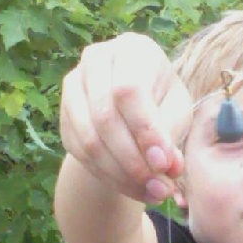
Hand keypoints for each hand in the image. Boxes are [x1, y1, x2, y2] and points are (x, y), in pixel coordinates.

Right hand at [59, 32, 191, 203]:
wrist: (133, 108)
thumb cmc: (163, 105)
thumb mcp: (178, 113)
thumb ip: (172, 135)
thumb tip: (167, 166)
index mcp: (132, 49)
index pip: (129, 90)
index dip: (146, 131)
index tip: (163, 164)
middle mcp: (96, 60)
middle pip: (105, 118)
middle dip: (134, 161)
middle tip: (159, 188)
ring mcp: (74, 87)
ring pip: (90, 140)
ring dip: (122, 175)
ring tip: (151, 193)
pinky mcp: (64, 116)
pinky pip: (81, 154)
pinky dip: (110, 178)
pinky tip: (133, 188)